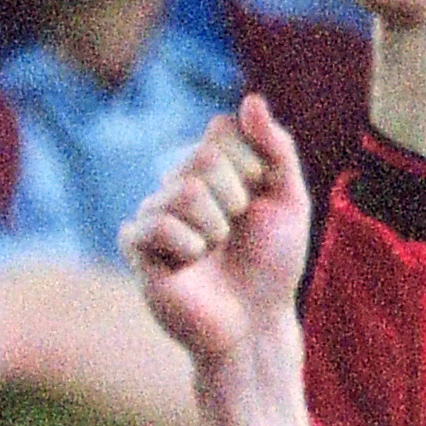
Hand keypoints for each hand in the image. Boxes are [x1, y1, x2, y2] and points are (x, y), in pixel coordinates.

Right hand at [120, 96, 312, 365]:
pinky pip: (158, 225)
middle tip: (234, 234)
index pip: (221, 131)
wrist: (255, 325)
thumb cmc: (273, 266)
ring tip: (212, 254)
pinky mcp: (135, 245)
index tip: (258, 201)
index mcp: (212, 169)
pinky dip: (188, 248)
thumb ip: (275, 147)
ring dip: (215, 229)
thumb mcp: (289, 201)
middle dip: (234, 200)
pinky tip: (189, 267)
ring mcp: (153, 213)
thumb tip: (249, 100)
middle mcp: (177, 184)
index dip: (251, 169)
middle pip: (201, 158)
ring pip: (183, 191)